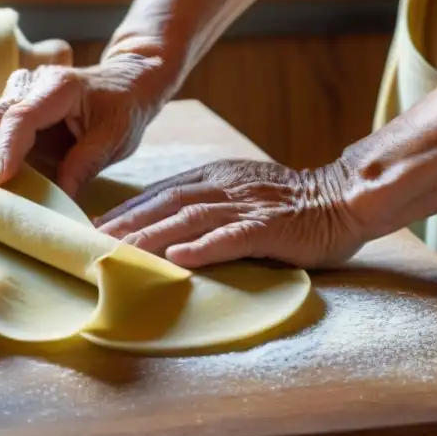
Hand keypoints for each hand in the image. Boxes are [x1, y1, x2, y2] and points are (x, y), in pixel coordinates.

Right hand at [0, 53, 175, 197]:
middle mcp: (27, 86)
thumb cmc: (122, 107)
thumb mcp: (117, 135)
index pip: (21, 116)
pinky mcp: (6, 115)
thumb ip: (88, 162)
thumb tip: (62, 198)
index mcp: (57, 87)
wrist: (123, 83)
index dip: (5, 149)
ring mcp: (12, 98)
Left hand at [95, 159, 366, 267]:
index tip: (93, 226)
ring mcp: (248, 205)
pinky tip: (179, 258)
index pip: (160, 193)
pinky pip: (233, 236)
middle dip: (126, 223)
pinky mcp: (271, 226)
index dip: (126, 210)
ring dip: (152, 235)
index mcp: (214, 177)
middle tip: (92, 240)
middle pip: (166, 204)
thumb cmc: (288, 204)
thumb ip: (206, 204)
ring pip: (191, 218)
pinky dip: (204, 247)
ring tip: (121, 250)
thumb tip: (164, 227)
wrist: (344, 197)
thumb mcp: (238, 193)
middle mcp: (225, 187)